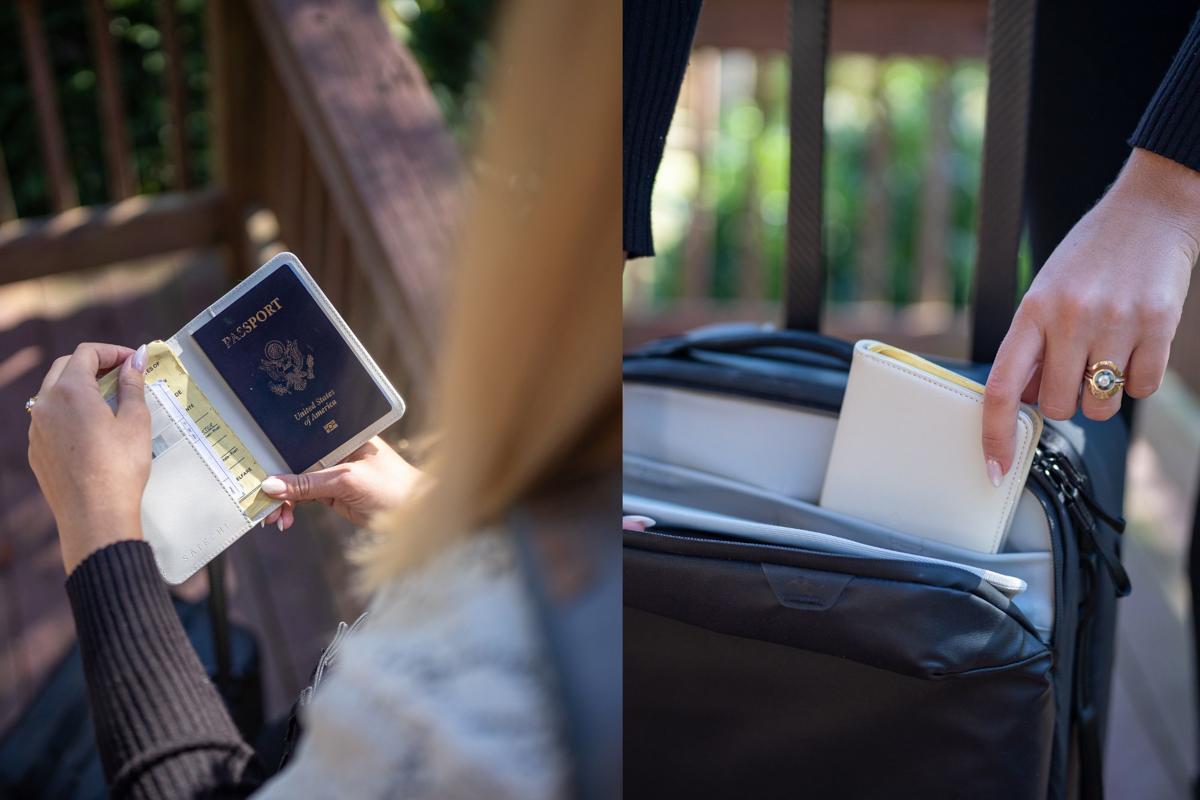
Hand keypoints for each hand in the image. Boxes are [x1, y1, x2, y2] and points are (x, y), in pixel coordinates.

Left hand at [28, 343, 149, 573]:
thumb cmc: (119, 468)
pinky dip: (70, 412)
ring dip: (80, 387)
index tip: (133, 360)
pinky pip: (50, 419)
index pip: (86, 353)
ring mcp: (37, 429)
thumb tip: (134, 359)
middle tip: (122, 373)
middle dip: (94, 364)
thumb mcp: (135, 421)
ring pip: (54, 393)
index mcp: (70, 391)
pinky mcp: (37, 450)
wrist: (94, 515)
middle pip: (65, 367)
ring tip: (110, 400)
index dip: (112, 351)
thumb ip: (132, 385)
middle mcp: (45, 405)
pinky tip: (93, 429)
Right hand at [257, 436, 422, 529]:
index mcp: (342, 435)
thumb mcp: (347, 481)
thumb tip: (271, 485)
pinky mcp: (334, 493)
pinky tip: (284, 518)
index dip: (278, 454)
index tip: (255, 470)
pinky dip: (292, 507)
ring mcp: (334, 472)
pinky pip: (305, 497)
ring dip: (282, 499)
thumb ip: (308, 484)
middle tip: (258, 500)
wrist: (416, 514)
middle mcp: (335, 450)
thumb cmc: (393, 486)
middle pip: (295, 462)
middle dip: (276, 482)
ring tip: (272, 518)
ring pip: (297, 482)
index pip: (301, 440)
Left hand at [982, 148, 1199, 481]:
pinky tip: (1134, 345)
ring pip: (1101, 405)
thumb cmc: (1091, 255)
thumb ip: (1034, 346)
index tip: (995, 468)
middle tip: (1074, 371)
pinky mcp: (1158, 325)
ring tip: (1105, 355)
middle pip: (1059, 406)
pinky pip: (1142, 388)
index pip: (1002, 387)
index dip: (994, 435)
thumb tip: (1028, 402)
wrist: (1150, 209)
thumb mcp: (1046, 293)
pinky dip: (1137, 380)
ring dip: (1101, 395)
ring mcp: (1116, 322)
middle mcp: (1070, 318)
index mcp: (1032, 311)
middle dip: (1065, 402)